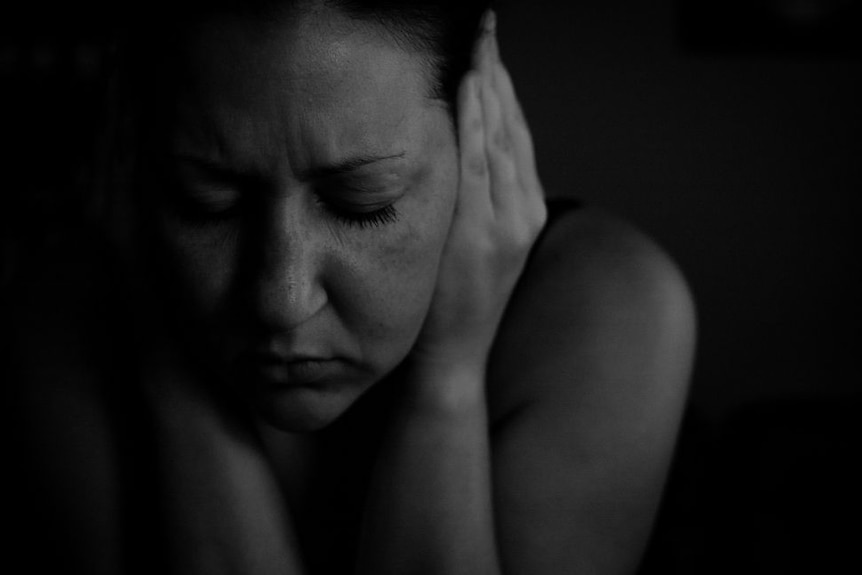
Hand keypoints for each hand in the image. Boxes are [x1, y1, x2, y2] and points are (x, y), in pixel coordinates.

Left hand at [410, 11, 546, 381]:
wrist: (453, 359)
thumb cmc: (453, 302)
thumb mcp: (472, 246)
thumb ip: (474, 202)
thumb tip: (453, 157)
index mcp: (521, 208)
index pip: (512, 133)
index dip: (500, 85)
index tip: (485, 45)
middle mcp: (522, 209)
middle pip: (511, 125)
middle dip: (496, 70)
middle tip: (484, 24)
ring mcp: (508, 221)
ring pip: (501, 137)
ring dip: (489, 83)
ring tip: (479, 39)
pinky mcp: (485, 232)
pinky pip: (480, 165)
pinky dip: (476, 122)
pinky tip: (469, 86)